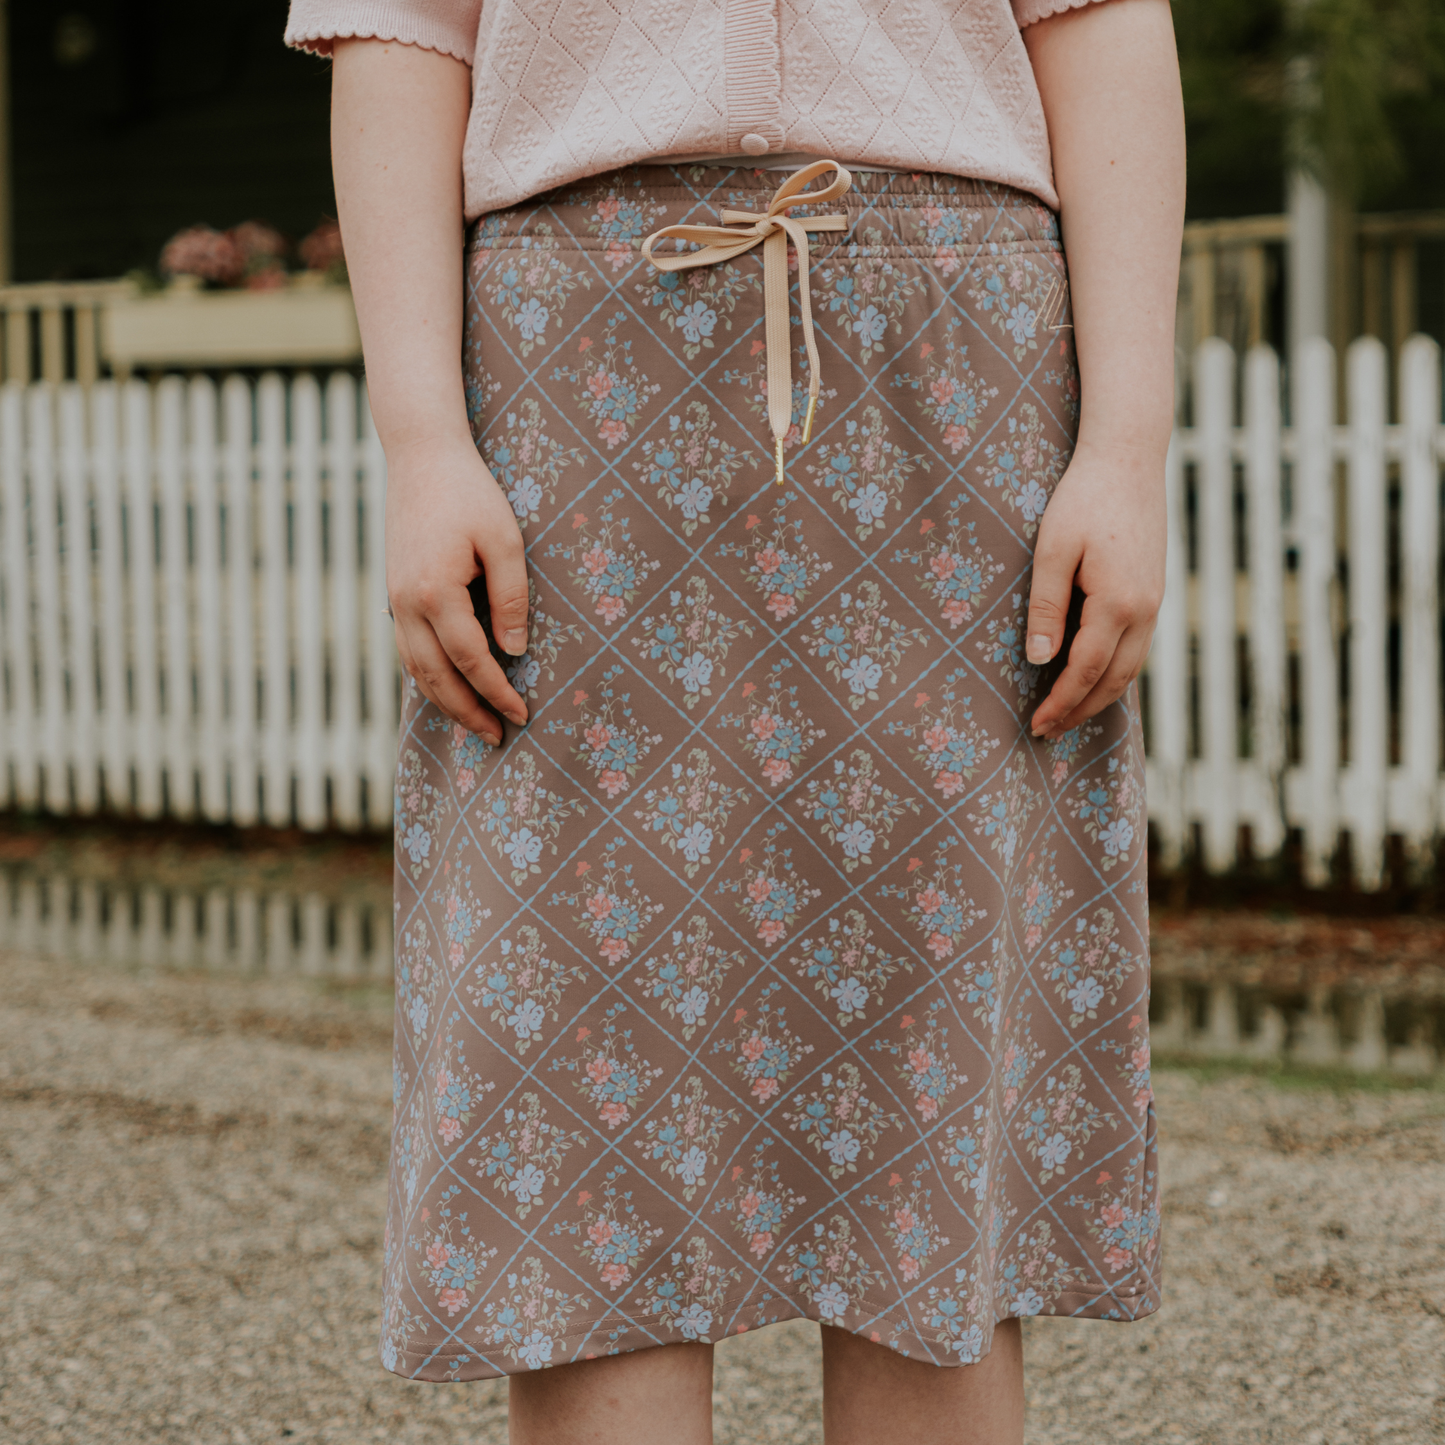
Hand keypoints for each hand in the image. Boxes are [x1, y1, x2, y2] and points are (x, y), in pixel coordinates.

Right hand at [385, 434, 529, 744]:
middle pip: (436, 678)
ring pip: (415, 670)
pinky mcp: (394, 594)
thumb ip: (512, 599)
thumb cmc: (471, 494)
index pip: (471, 661)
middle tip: (498, 737)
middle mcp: (406, 604)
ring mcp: (394, 600)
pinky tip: (448, 689)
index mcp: (435, 593)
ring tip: (476, 724)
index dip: (497, 693)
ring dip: (445, 702)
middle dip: (468, 712)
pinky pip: (407, 650)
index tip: (522, 714)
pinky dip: (426, 678)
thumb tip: (514, 653)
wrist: (422, 457)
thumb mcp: (506, 541)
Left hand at [1024, 443, 1165, 739]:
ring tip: (1068, 713)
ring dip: (1100, 696)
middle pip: (1113, 680)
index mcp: (1118, 604)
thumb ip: (1045, 607)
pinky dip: (1115, 672)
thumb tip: (1039, 659)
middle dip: (1080, 710)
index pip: (1084, 671)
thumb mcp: (1051, 550)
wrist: (1128, 459)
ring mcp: (1155, 602)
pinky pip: (1137, 647)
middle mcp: (1145, 610)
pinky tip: (1093, 676)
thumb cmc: (1082, 499)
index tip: (1037, 724)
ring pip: (1130, 668)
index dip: (1060, 703)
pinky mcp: (1154, 591)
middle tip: (1048, 731)